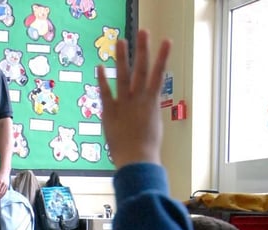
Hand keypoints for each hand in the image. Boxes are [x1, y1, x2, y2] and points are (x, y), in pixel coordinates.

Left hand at [97, 30, 171, 168]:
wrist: (137, 160)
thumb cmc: (147, 148)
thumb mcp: (152, 127)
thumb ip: (147, 113)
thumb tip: (146, 108)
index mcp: (152, 102)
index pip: (159, 74)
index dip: (162, 57)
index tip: (166, 41)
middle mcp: (139, 99)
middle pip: (142, 69)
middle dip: (143, 49)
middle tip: (144, 31)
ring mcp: (124, 105)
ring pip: (124, 76)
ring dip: (122, 57)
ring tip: (121, 40)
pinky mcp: (110, 112)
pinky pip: (105, 93)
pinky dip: (102, 80)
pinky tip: (100, 66)